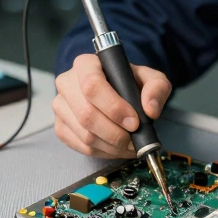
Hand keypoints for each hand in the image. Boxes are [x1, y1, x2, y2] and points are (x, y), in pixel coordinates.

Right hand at [53, 53, 172, 158]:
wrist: (114, 91)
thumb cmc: (128, 83)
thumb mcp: (149, 78)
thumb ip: (156, 88)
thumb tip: (150, 109)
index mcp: (85, 64)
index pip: (92, 86)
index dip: (113, 107)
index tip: (134, 122)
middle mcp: (66, 83)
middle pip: (86, 114)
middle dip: (115, 133)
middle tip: (134, 140)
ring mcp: (60, 107)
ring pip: (85, 135)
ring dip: (112, 146)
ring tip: (130, 146)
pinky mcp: (60, 127)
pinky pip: (82, 147)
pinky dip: (104, 153)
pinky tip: (117, 148)